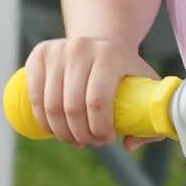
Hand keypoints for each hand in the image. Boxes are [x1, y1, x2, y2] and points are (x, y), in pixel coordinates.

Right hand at [22, 37, 158, 149]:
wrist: (102, 41)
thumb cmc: (126, 70)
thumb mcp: (145, 85)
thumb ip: (150, 116)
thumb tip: (129, 144)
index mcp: (110, 54)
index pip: (97, 101)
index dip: (99, 129)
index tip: (106, 139)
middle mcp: (81, 48)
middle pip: (73, 107)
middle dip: (81, 135)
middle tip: (90, 142)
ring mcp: (57, 50)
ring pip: (51, 106)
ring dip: (61, 132)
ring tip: (74, 139)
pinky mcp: (39, 55)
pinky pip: (34, 96)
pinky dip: (43, 120)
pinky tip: (54, 130)